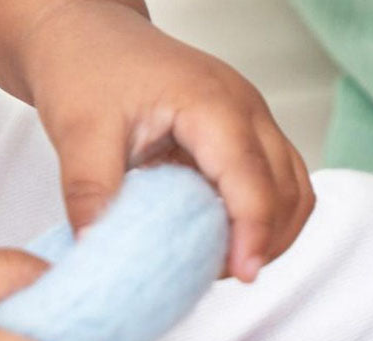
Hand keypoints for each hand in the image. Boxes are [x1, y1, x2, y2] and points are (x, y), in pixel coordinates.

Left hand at [21, 0, 313, 280]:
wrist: (87, 33)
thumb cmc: (89, 65)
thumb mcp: (78, 132)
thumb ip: (90, 193)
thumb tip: (96, 250)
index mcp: (210, 103)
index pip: (253, 179)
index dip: (255, 233)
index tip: (243, 274)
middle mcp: (244, 109)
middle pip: (288, 190)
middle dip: (264, 242)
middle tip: (214, 275)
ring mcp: (251, 122)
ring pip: (294, 190)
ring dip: (272, 235)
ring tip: (222, 263)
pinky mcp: (245, 137)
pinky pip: (278, 186)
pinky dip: (264, 221)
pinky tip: (226, 240)